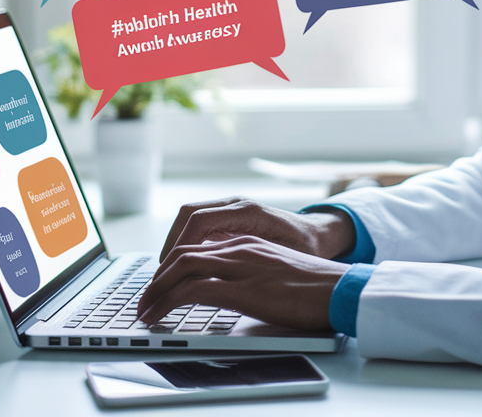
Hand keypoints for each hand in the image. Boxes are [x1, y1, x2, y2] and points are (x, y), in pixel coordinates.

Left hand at [137, 236, 348, 331]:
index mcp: (248, 241)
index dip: (171, 265)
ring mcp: (240, 265)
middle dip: (156, 277)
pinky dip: (168, 302)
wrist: (342, 288)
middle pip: (181, 253)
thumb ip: (253, 273)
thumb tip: (233, 292)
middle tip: (144, 301)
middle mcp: (239, 246)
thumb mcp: (277, 271)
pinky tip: (159, 317)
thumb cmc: (317, 286)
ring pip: (180, 267)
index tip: (159, 286)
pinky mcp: (243, 288)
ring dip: (155, 290)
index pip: (197, 245)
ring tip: (144, 311)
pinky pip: (192, 290)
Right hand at [158, 197, 354, 261]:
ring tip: (168, 272)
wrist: (319, 234)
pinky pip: (198, 225)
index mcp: (248, 212)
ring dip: (175, 243)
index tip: (171, 269)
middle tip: (162, 275)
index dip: (180, 245)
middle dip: (171, 244)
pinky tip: (184, 266)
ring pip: (190, 219)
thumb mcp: (281, 257)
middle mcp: (236, 205)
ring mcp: (231, 210)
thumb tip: (221, 276)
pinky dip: (186, 243)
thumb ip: (253, 261)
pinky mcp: (229, 219)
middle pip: (188, 215)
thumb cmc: (305, 248)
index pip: (200, 220)